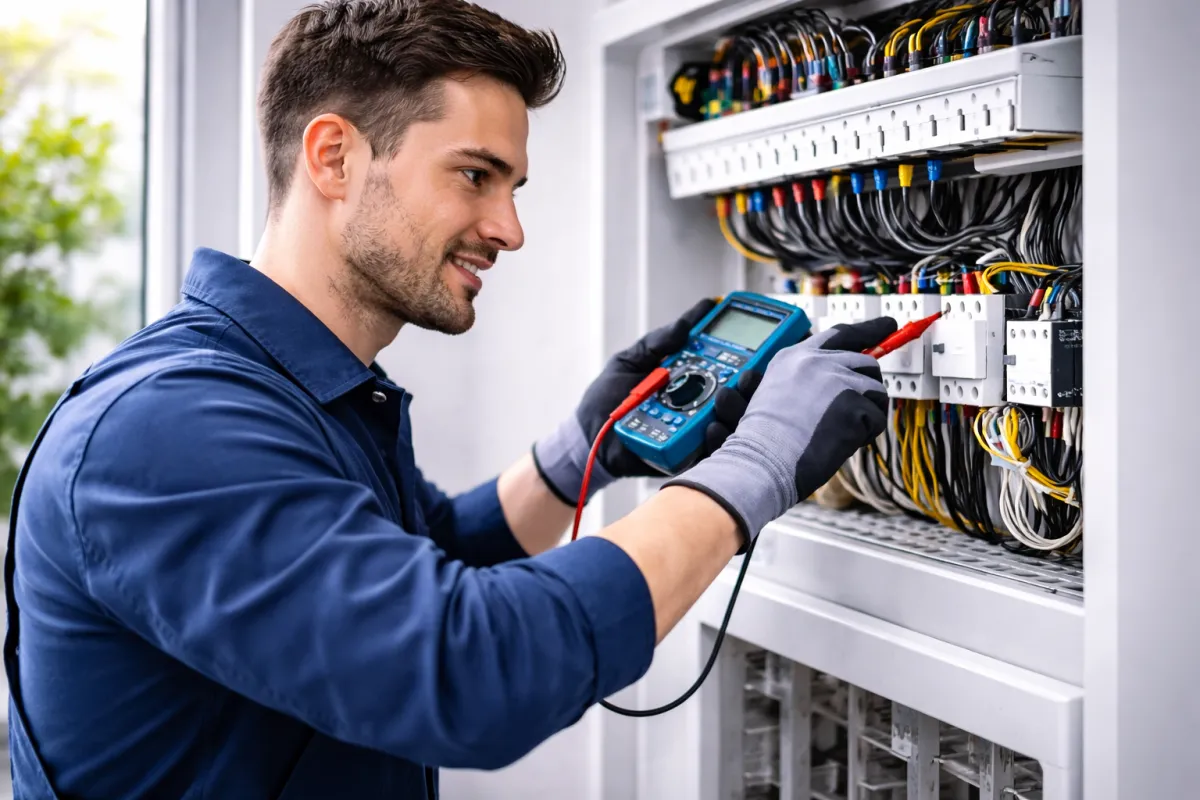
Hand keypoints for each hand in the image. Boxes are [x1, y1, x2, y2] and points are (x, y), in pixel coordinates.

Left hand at [532, 299, 761, 505]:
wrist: (587, 436)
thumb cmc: (609, 398)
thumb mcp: (630, 360)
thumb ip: (658, 342)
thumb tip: (686, 324)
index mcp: (691, 379)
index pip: (728, 365)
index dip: (750, 353)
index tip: (763, 337)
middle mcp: (700, 404)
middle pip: (738, 394)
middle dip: (750, 382)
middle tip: (748, 372)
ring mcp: (695, 431)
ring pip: (730, 422)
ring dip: (734, 407)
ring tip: (726, 395)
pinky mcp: (686, 456)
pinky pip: (709, 451)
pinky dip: (713, 437)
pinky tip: (710, 425)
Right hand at [663, 317, 895, 549]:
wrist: (762, 460)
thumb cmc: (764, 440)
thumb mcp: (775, 393)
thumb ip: (806, 379)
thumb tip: (845, 380)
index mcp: (794, 357)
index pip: (839, 334)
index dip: (867, 329)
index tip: (887, 324)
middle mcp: (816, 361)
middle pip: (865, 363)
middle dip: (867, 388)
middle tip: (860, 410)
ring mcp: (836, 379)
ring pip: (876, 391)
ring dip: (866, 414)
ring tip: (838, 432)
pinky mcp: (852, 403)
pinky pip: (877, 419)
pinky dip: (864, 435)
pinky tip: (839, 442)